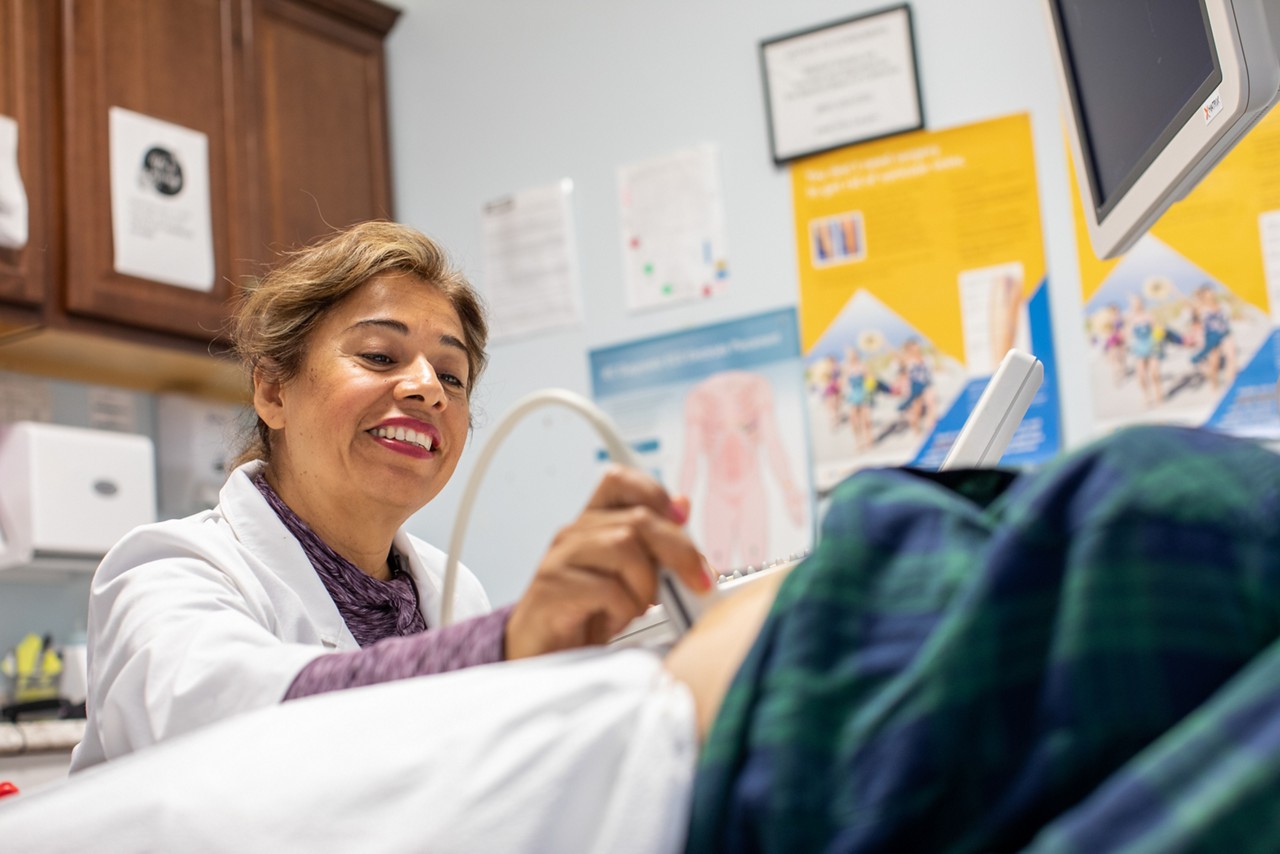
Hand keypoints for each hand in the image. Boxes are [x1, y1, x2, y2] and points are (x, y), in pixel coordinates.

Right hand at [504, 465, 710, 658]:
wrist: (541, 655)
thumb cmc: (586, 617)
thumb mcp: (630, 578)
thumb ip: (654, 544)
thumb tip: (682, 505)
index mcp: (593, 524)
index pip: (620, 481)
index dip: (655, 493)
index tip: (681, 519)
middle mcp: (574, 534)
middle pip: (638, 519)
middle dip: (679, 552)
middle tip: (697, 582)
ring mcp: (560, 559)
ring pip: (624, 547)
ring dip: (645, 586)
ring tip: (638, 609)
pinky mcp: (552, 589)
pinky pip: (608, 589)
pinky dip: (623, 610)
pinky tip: (612, 621)